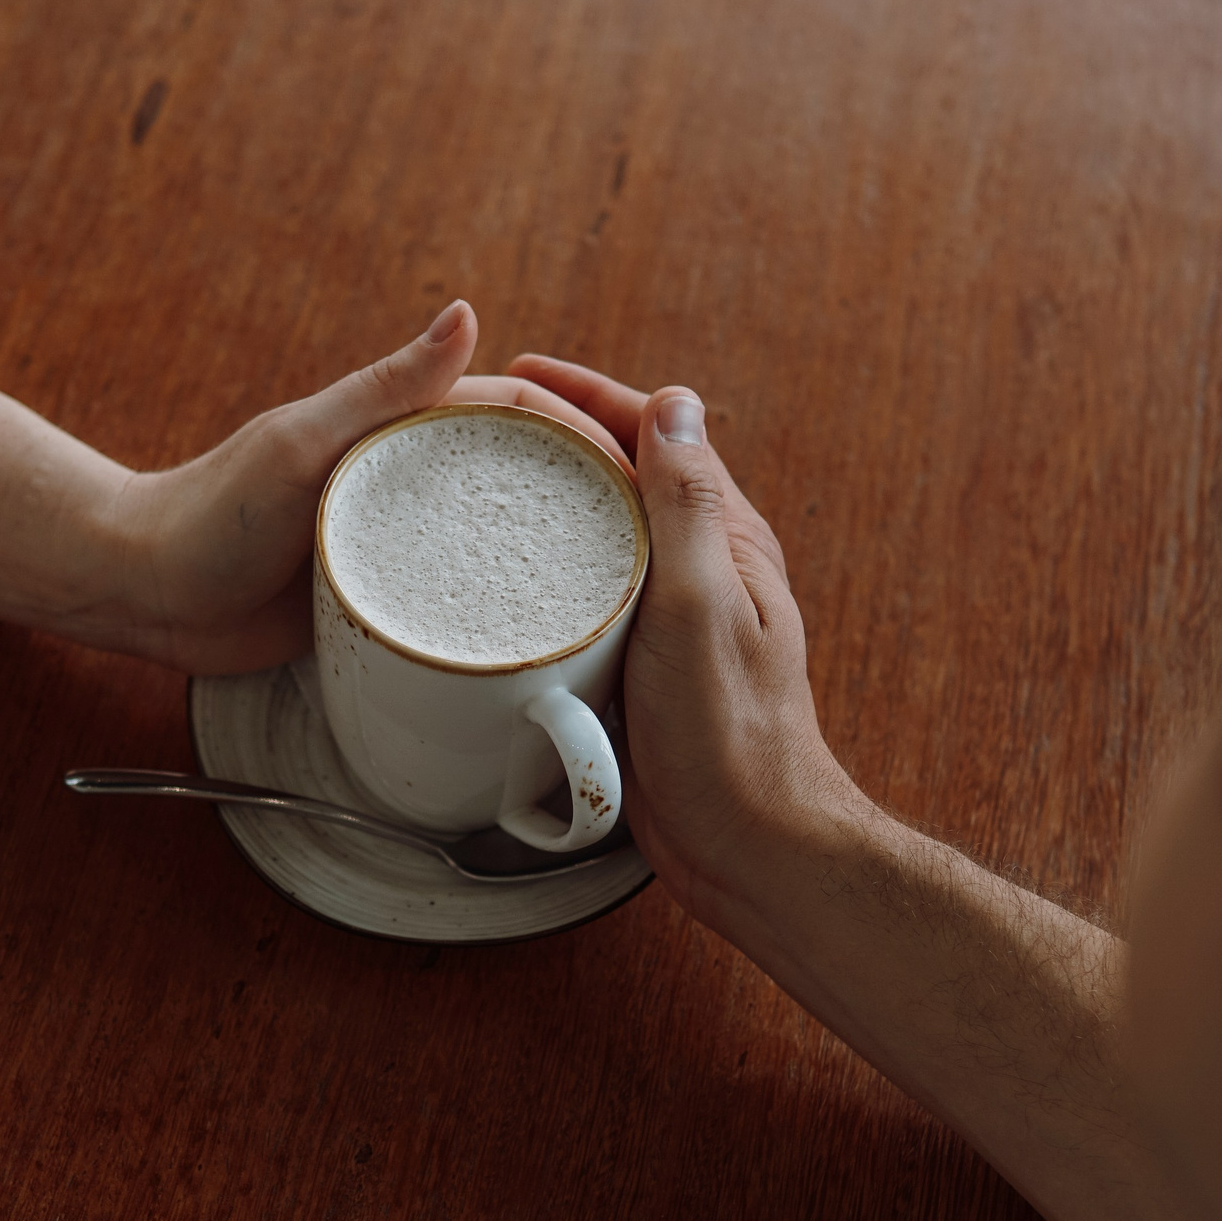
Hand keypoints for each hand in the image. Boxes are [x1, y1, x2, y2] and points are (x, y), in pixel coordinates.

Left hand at [91, 302, 626, 671]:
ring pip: (500, 552)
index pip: (519, 417)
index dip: (585, 432)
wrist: (148, 593)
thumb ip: (385, 387)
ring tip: (628, 603)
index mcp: (404, 431)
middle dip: (592, 504)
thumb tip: (467, 313)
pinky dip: (507, 626)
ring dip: (559, 569)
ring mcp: (402, 550)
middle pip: (525, 486)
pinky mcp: (387, 610)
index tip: (644, 466)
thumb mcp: (303, 442)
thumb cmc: (212, 509)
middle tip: (659, 546)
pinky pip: (461, 614)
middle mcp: (414, 487)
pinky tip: (553, 653)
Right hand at [505, 355, 868, 924]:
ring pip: (602, 539)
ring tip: (475, 490)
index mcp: (725, 539)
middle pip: (622, 478)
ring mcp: (669, 620)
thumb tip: (676, 403)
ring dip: (548, 506)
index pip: (656, 435)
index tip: (521, 376)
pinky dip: (545, 576)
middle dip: (557, 439)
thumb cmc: (731, 735)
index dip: (590, 396)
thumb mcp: (702, 605)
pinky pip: (587, 601)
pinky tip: (498, 587)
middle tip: (477, 427)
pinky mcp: (638, 669)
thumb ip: (688, 505)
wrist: (746, 843)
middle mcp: (701, 570)